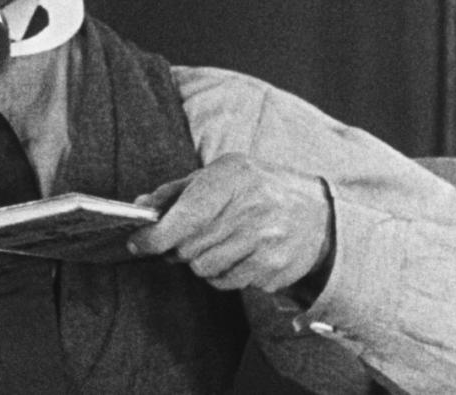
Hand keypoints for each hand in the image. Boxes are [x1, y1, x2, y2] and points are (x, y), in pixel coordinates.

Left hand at [127, 153, 333, 294]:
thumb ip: (177, 191)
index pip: (183, 217)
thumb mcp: (220, 174)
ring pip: (203, 268)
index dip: (153, 235)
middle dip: (175, 247)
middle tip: (183, 239)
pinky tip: (236, 255)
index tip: (137, 242)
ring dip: (199, 260)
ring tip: (216, 243)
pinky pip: (226, 282)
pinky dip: (222, 273)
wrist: (318, 214)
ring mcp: (264, 242)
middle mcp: (250, 210)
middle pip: (187, 248)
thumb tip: (140, 206)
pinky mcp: (272, 268)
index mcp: (231, 179)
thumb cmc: (258, 188)